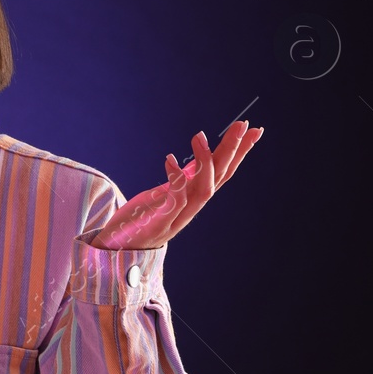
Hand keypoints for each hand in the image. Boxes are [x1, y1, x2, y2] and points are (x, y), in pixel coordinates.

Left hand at [93, 118, 263, 250]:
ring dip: (206, 162)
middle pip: (220, 178)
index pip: (223, 172)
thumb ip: (185, 180)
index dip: (239, 152)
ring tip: (200, 136)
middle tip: (241, 125)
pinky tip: (170, 159)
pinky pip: (173, 202)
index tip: (254, 129)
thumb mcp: (166, 194)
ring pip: (203, 190)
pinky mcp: (158, 223)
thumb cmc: (141, 220)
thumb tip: (201, 160)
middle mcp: (191, 207)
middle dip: (232, 150)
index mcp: (194, 198)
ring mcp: (177, 217)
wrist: (118, 248)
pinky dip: (175, 180)